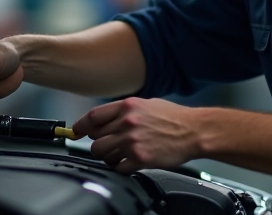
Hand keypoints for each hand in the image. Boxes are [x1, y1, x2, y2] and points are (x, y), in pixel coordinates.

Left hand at [73, 98, 200, 173]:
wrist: (195, 131)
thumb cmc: (174, 118)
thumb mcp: (146, 104)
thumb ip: (124, 111)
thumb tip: (105, 119)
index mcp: (127, 106)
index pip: (93, 117)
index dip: (81, 126)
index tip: (76, 132)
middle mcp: (127, 123)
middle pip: (95, 138)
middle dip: (98, 144)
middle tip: (107, 146)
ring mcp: (132, 141)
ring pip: (103, 154)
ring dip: (108, 157)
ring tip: (119, 155)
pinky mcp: (140, 158)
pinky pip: (118, 167)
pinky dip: (120, 167)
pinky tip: (129, 163)